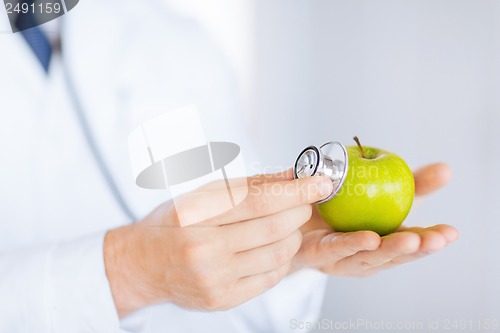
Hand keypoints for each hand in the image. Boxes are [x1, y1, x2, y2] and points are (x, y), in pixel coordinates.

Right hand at [104, 172, 332, 316]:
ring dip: (294, 235)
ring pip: (277, 254)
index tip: (320, 182)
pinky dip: (282, 259)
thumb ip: (249, 185)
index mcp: (197, 214)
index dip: (297, 190)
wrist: (143, 264)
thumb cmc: (172, 224)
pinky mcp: (222, 299)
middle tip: (305, 202)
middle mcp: (205, 248)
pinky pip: (269, 278)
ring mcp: (214, 278)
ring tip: (289, 225)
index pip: (260, 200)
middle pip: (274, 227)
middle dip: (300, 211)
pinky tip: (275, 247)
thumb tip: (291, 176)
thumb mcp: (201, 195)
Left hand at [292, 163, 458, 276]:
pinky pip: (335, 248)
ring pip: (368, 258)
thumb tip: (446, 170)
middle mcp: (365, 255)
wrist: (292, 210)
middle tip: (435, 239)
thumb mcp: (377, 190)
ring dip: (390, 250)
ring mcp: (341, 259)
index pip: (412, 242)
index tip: (451, 232)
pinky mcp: (318, 254)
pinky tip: (369, 239)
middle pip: (393, 255)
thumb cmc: (340, 205)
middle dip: (416, 249)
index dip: (432, 239)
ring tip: (409, 240)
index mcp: (382, 241)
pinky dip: (353, 244)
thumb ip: (410, 183)